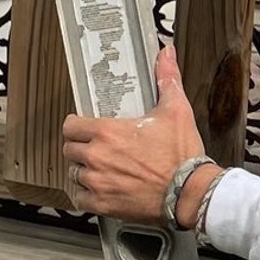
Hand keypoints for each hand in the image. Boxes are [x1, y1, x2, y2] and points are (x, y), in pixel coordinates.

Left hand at [62, 46, 209, 221]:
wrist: (190, 192)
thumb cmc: (183, 155)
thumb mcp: (176, 111)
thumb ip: (167, 80)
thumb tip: (166, 55)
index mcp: (107, 132)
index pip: (70, 126)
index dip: (77, 126)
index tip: (85, 129)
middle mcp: (97, 156)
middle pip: (69, 150)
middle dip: (81, 149)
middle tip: (97, 150)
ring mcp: (98, 182)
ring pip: (74, 174)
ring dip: (85, 172)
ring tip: (103, 170)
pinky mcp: (103, 204)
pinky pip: (81, 199)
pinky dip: (89, 196)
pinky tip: (103, 190)